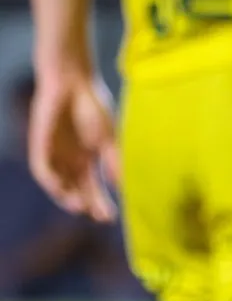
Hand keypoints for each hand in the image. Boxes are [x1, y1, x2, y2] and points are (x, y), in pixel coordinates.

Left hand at [28, 73, 119, 222]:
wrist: (72, 82)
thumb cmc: (93, 106)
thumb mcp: (108, 137)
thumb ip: (114, 161)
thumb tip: (123, 186)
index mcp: (89, 160)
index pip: (94, 188)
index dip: (101, 203)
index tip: (111, 218)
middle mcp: (70, 162)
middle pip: (78, 190)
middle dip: (88, 204)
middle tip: (99, 216)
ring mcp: (55, 155)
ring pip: (59, 184)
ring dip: (67, 198)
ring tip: (80, 207)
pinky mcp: (40, 147)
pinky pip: (42, 170)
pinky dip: (51, 181)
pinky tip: (61, 189)